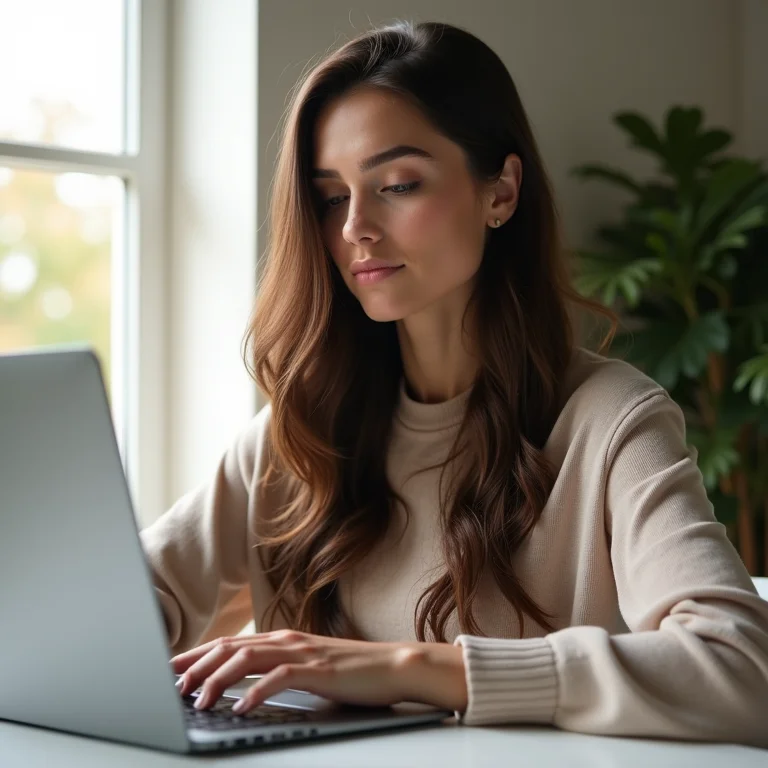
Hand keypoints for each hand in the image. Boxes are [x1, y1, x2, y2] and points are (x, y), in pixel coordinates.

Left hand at [170, 629, 467, 714]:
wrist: (392, 665)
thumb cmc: (350, 670)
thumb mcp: (307, 666)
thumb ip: (278, 668)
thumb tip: (245, 685)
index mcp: (282, 639)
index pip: (231, 643)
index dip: (199, 654)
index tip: (173, 667)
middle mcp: (287, 640)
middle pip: (231, 647)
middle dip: (198, 665)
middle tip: (173, 683)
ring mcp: (302, 653)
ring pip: (248, 660)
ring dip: (219, 679)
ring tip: (198, 699)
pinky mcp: (317, 669)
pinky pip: (280, 678)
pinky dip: (257, 692)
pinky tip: (241, 708)